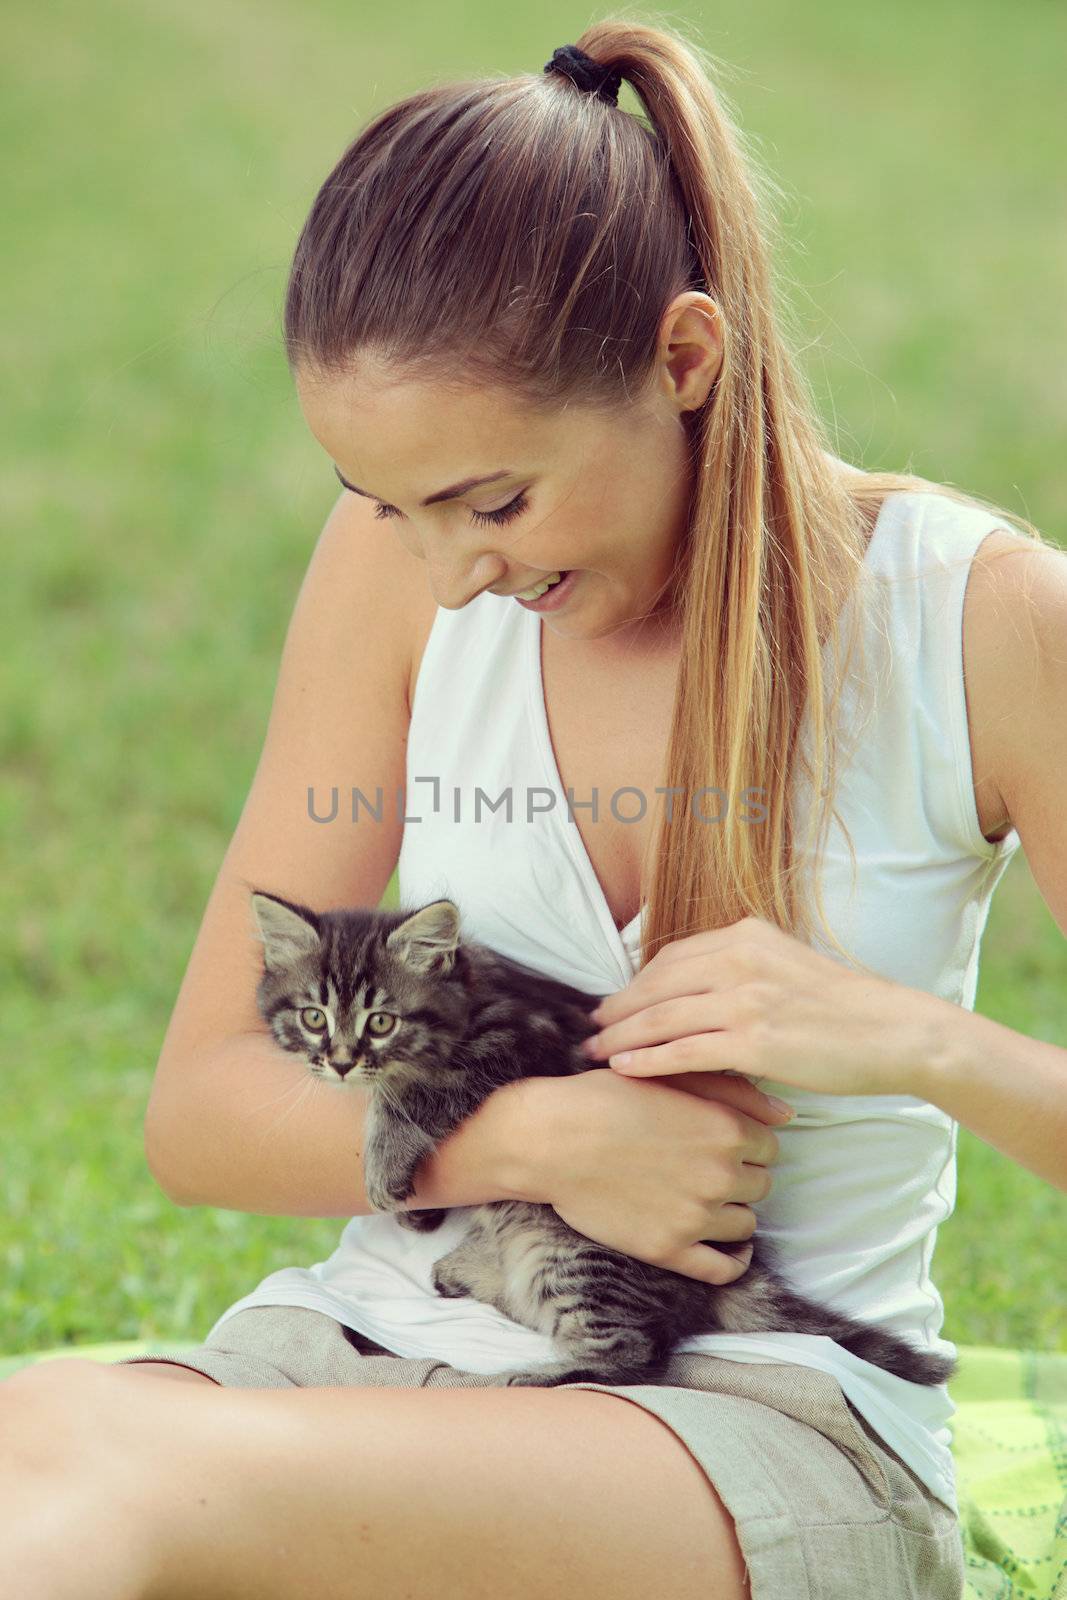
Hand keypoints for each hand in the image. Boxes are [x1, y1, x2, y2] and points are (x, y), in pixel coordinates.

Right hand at [528, 1067, 790, 1285]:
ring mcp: (697, 1215)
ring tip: (702, 1199)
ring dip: (731, 1213)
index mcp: (726, 1128)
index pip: (769, 1146)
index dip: (747, 1143)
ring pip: (746, 1224)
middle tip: (705, 1167)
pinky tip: (729, 1250)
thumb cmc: (606, 1097)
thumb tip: (788, 1112)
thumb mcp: (672, 1076)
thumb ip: (735, 1090)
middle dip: (740, 1177)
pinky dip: (734, 1261)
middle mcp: (721, 1174)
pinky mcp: (670, 1248)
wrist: (551, 1138)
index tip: (723, 1142)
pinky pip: (723, 1268)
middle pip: (760, 1185)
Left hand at [581, 915, 942, 1097]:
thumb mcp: (785, 966)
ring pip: (662, 1018)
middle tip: (590, 1027)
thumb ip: (742, 968)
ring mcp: (745, 1000)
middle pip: (657, 984)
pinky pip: (684, 1051)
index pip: (671, 957)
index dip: (636, 982)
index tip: (614, 1002)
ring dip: (621, 1036)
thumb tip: (699, 987)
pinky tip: (623, 1069)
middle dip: (618, 1008)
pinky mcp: (753, 1042)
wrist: (893, 1032)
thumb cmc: (843, 1008)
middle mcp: (739, 959)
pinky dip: (647, 1060)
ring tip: (594, 1052)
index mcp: (745, 936)